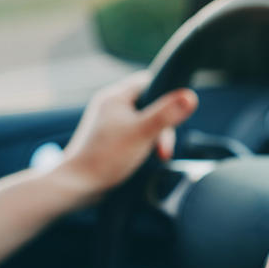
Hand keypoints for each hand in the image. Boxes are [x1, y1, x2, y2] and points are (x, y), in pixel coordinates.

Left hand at [58, 71, 197, 198]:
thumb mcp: (143, 133)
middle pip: (149, 105)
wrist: (77, 186)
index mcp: (115, 96)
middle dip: (162, 126)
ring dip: (154, 138)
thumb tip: (191, 96)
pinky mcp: (108, 140)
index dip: (166, 96)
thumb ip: (167, 114)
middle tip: (163, 149)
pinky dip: (143, 145)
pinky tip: (144, 158)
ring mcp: (108, 123)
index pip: (149, 81)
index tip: (173, 116)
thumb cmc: (106, 157)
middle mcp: (110, 106)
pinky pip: (134, 135)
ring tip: (155, 155)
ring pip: (143, 122)